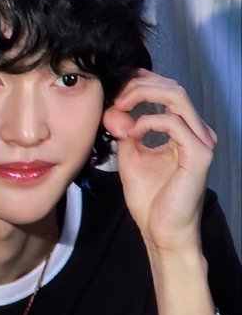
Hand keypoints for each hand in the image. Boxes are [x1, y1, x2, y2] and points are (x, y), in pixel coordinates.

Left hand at [103, 70, 215, 252]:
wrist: (161, 231)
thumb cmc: (150, 200)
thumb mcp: (130, 157)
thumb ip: (124, 132)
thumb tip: (112, 110)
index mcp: (183, 130)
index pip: (166, 90)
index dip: (139, 83)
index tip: (113, 91)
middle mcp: (196, 131)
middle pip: (171, 86)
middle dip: (138, 85)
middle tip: (114, 97)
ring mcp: (201, 141)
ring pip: (176, 96)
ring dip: (143, 95)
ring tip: (120, 106)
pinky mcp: (199, 154)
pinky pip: (175, 123)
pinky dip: (149, 121)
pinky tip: (133, 132)